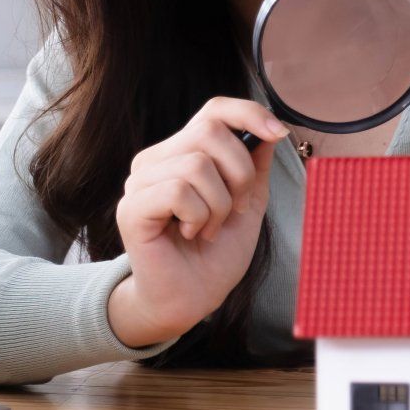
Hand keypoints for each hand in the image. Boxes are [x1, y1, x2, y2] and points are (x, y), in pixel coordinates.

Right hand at [107, 98, 285, 347]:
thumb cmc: (215, 255)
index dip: (248, 113)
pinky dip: (197, 216)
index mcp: (183, 153)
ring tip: (209, 229)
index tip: (278, 134)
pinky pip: (178, 191)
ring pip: (196, 164)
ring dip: (219, 205)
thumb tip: (269, 130)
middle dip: (239, 173)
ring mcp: (140, 182)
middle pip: (209, 130)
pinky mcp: (132, 207)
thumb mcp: (249, 204)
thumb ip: (255, 167)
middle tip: (236, 210)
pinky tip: (190, 234)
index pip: (214, 110)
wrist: (191, 299)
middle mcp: (157, 160)